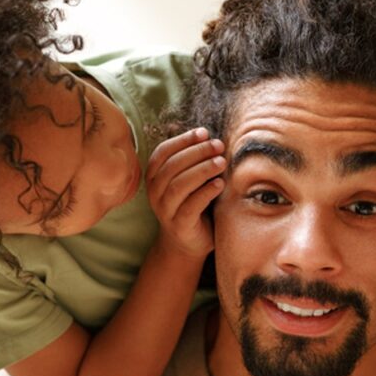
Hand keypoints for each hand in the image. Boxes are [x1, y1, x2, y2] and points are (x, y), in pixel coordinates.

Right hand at [146, 128, 224, 259]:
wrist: (188, 242)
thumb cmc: (192, 204)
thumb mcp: (188, 179)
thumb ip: (191, 161)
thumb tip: (205, 134)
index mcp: (154, 177)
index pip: (163, 152)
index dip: (183, 140)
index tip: (204, 132)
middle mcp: (155, 193)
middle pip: (172, 166)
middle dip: (197, 152)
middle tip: (218, 145)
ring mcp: (165, 210)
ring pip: (179, 185)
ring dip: (202, 170)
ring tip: (221, 162)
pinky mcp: (179, 225)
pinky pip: (190, 206)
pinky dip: (206, 192)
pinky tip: (220, 183)